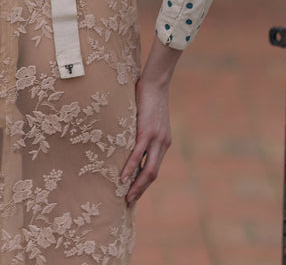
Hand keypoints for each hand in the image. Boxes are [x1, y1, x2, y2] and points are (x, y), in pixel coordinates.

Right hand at [120, 37, 180, 204]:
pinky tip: (122, 177)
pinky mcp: (146, 131)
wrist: (156, 82)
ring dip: (137, 185)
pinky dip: (129, 167)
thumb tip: (130, 138)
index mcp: (164, 143)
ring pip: (148, 169)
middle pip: (153, 174)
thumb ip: (144, 131)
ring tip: (126, 197)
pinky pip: (138, 154)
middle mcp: (162, 144)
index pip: (154, 168)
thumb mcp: (149, 119)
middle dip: (141, 190)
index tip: (135, 193)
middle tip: (129, 202)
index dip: (145, 183)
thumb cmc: (149, 97)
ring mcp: (156, 139)